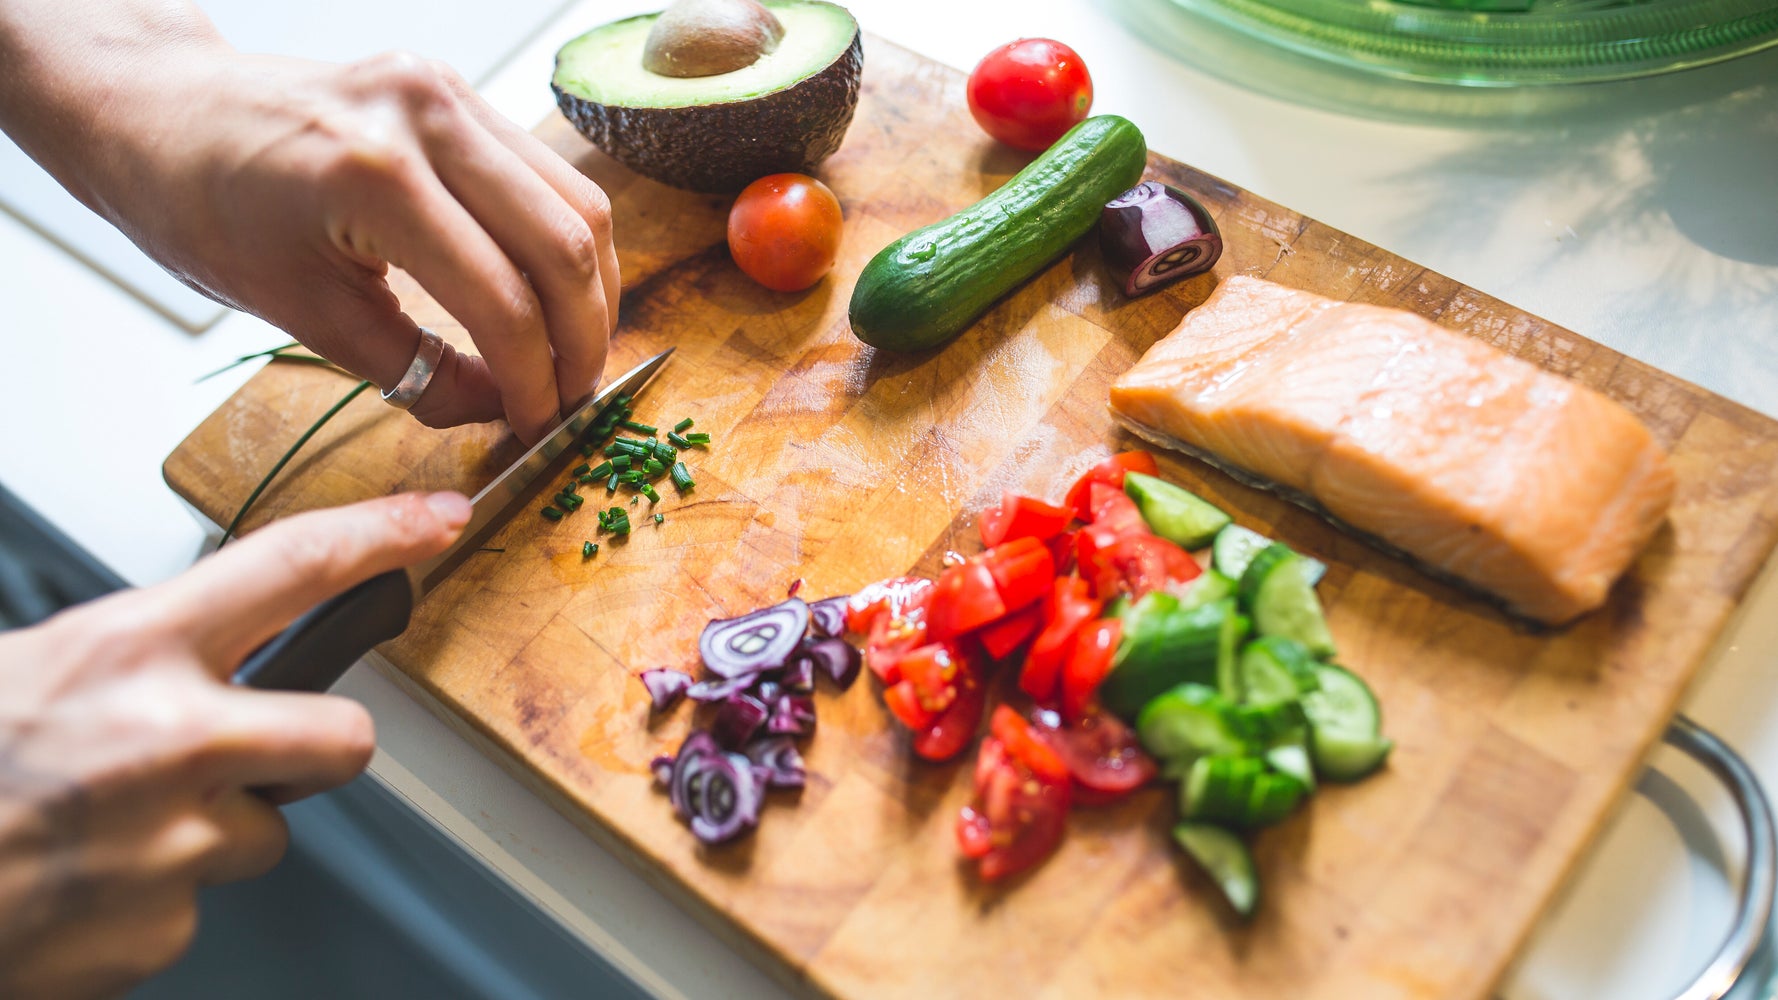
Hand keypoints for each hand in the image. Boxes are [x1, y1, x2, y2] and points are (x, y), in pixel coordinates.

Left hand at [0, 1, 618, 444]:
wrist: (157, 111)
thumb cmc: (201, 205)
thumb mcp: (303, 312)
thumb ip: (415, 369)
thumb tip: (498, 409)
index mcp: (375, 177)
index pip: (501, 299)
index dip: (534, 378)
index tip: (539, 425)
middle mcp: (425, 116)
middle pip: (564, 243)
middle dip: (582, 338)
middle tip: (572, 397)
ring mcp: (447, 91)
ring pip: (577, 201)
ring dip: (590, 287)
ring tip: (570, 350)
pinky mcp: (455, 89)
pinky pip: (547, 171)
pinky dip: (563, 239)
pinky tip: (551, 291)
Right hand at [0, 491, 469, 998]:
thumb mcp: (32, 667)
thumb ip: (131, 659)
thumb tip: (193, 657)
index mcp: (129, 651)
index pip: (290, 566)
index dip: (379, 538)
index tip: (436, 523)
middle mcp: (172, 741)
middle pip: (342, 740)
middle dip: (319, 750)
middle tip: (260, 755)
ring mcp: (175, 844)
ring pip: (256, 838)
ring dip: (200, 837)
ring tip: (101, 831)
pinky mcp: (162, 927)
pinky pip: (191, 908)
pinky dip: (145, 901)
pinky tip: (78, 886)